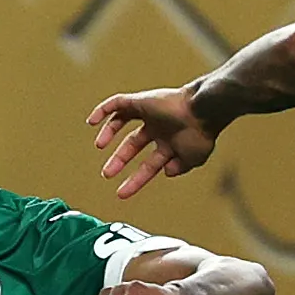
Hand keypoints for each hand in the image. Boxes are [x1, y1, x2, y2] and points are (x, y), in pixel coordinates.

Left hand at [89, 81, 223, 198]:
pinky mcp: (142, 101)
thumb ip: (179, 168)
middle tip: (106, 174)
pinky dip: (103, 109)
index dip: (136, 180)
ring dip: (109, 133)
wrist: (202, 111)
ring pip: (123, 122)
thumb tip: (166, 172)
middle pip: (132, 144)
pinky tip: (91, 121)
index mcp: (171, 142)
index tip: (122, 193)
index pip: (148, 164)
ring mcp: (150, 113)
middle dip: (119, 160)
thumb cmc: (201, 134)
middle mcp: (159, 127)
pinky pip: (118, 102)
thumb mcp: (192, 159)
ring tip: (99, 146)